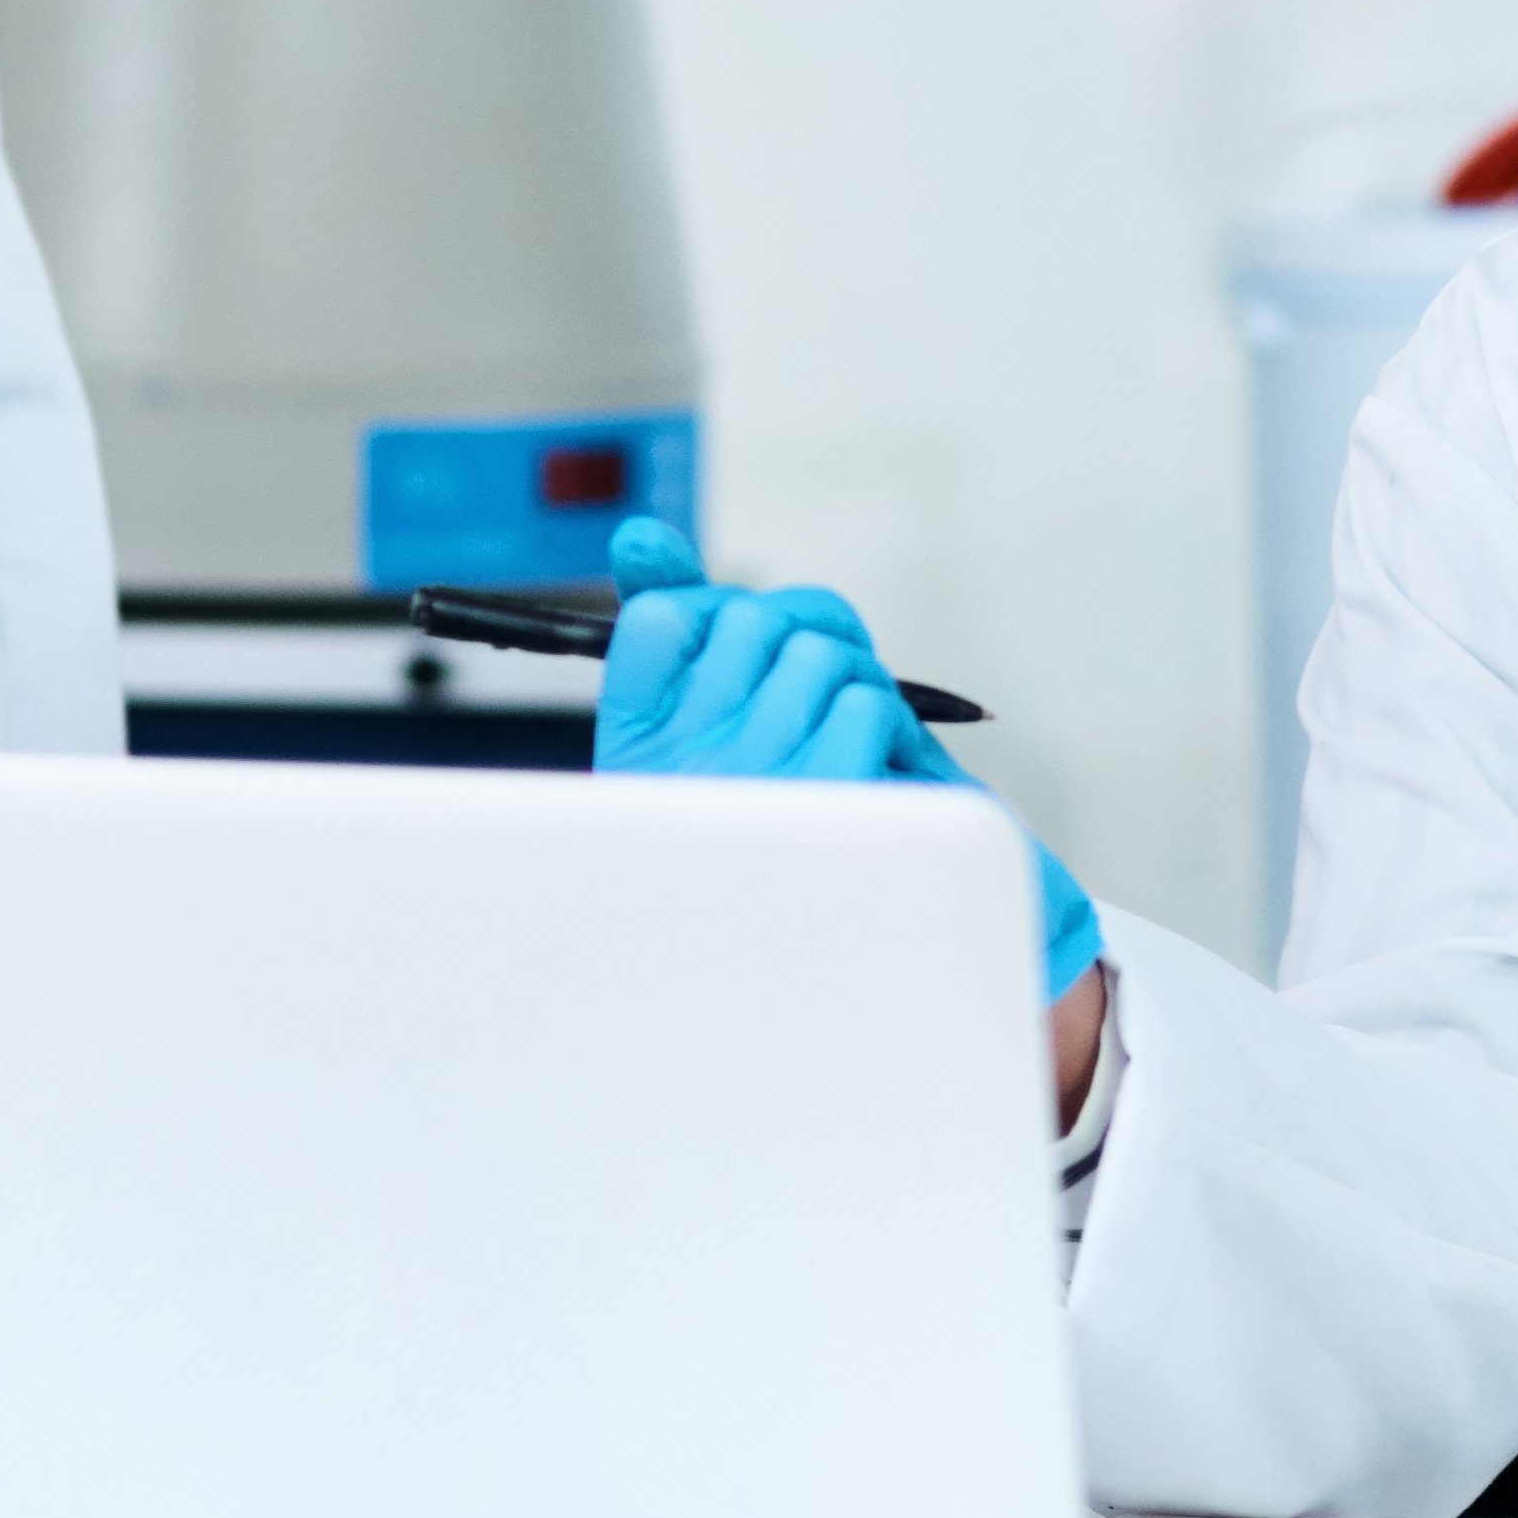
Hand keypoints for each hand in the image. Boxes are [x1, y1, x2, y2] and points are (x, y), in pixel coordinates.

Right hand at [594, 518, 1106, 1003]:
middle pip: (754, 619)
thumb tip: (640, 534)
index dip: (717, 618)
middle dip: (795, 645)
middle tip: (802, 703)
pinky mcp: (831, 803)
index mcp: (630, 749)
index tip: (732, 662)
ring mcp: (754, 782)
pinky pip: (869, 706)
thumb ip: (668, 629)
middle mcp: (680, 765)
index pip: (661, 616)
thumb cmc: (750, 844)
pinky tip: (871, 775)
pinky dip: (887, 730)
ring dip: (847, 687)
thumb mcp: (687, 739)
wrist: (818, 982)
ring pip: (821, 656)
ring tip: (836, 744)